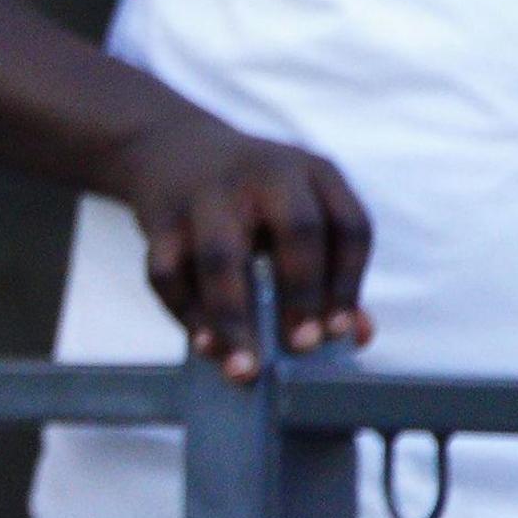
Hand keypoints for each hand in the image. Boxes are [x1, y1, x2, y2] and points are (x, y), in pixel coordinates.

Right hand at [116, 111, 373, 381]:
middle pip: (297, 231)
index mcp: (315, 173)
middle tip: (301, 347)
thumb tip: (357, 337)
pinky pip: (168, 273)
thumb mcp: (300, 210)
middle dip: (302, 294)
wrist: (172, 147)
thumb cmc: (253, 198)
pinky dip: (186, 314)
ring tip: (244, 369)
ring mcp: (208, 192)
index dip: (348, 283)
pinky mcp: (160, 216)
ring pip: (221, 258)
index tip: (339, 333)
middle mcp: (267, 173)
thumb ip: (331, 271)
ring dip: (234, 319)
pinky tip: (206, 345)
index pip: (350, 227)